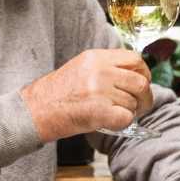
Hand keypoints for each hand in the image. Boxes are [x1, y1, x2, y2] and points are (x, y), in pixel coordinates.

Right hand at [19, 49, 152, 141]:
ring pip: (133, 102)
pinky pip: (126, 118)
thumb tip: (135, 74)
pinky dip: (122, 123)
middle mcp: (100, 71)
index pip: (135, 59)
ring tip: (114, 114)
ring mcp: (100, 90)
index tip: (142, 82)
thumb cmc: (57, 93)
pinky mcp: (98, 111)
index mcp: (96, 57)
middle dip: (145, 97)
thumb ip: (107, 67)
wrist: (35, 111)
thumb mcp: (82, 67)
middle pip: (140, 81)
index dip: (144, 73)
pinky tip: (110, 122)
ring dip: (129, 112)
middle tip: (140, 105)